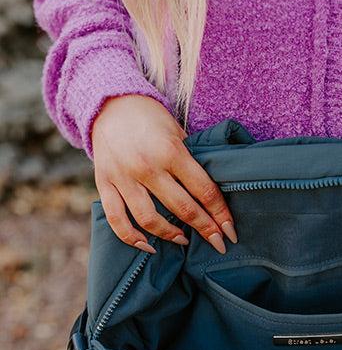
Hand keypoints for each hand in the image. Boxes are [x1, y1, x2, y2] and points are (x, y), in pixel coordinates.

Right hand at [91, 94, 236, 253]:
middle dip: (206, 230)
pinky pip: (117, 220)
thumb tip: (213, 196)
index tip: (230, 232)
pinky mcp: (104, 184)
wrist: (109, 103)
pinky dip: (132, 238)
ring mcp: (123, 177)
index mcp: (170, 151)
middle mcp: (146, 166)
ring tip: (184, 240)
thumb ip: (192, 161)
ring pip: (149, 219)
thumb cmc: (151, 119)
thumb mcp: (177, 132)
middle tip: (218, 244)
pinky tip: (149, 246)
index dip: (220, 215)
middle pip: (183, 209)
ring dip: (171, 235)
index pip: (204, 191)